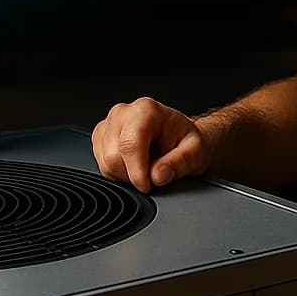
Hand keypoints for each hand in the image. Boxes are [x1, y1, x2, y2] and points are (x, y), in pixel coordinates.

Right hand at [91, 96, 213, 192]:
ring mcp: (108, 125)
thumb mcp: (196, 152)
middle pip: (113, 157)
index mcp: (146, 110)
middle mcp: (123, 113)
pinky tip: (134, 165)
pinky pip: (102, 166)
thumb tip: (158, 176)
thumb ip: (180, 163)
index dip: (137, 172)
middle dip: (133, 175)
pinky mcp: (100, 138)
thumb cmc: (185, 141)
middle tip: (154, 173)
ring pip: (105, 164)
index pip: (130, 145)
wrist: (179, 137)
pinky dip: (118, 173)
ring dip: (125, 175)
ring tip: (146, 166)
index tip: (148, 185)